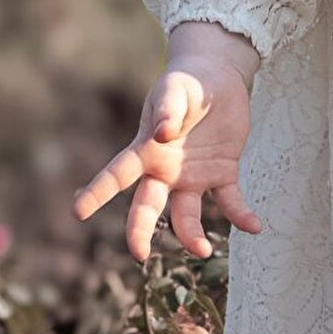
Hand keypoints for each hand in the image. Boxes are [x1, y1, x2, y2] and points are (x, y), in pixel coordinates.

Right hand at [70, 62, 263, 263]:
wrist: (216, 78)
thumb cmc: (185, 84)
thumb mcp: (174, 90)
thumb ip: (167, 110)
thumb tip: (162, 134)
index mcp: (146, 151)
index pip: (116, 175)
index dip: (98, 192)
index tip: (78, 212)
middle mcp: (165, 171)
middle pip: (148, 206)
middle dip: (140, 230)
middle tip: (139, 254)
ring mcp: (193, 176)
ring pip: (187, 215)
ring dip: (192, 235)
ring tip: (203, 251)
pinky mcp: (222, 174)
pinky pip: (230, 201)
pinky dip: (241, 216)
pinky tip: (254, 227)